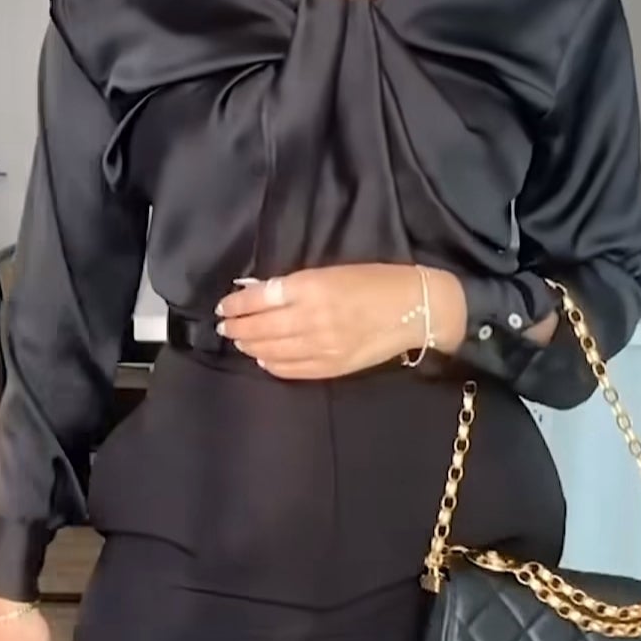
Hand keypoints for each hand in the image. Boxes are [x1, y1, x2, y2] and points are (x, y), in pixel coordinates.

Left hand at [215, 265, 467, 379]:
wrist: (416, 309)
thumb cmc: (377, 281)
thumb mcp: (333, 271)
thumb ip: (297, 285)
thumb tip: (261, 293)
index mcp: (312, 286)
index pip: (260, 298)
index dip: (237, 304)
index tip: (224, 306)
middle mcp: (312, 317)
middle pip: (260, 327)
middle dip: (237, 328)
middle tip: (225, 327)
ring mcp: (321, 346)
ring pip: (271, 350)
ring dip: (250, 346)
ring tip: (240, 342)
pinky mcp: (332, 367)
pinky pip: (291, 369)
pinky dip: (272, 364)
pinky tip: (264, 359)